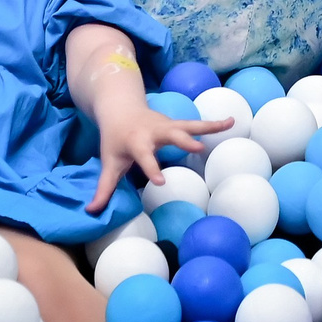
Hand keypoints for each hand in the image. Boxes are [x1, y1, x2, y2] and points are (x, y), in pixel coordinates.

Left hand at [89, 107, 232, 211]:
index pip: (144, 157)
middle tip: (198, 149)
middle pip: (171, 135)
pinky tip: (230, 122)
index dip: (151, 168)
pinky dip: (213, 124)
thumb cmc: (115, 141)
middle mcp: (154, 131)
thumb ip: (104, 188)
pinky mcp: (176, 123)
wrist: (120, 109)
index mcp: (137, 142)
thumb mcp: (108, 163)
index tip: (160, 181)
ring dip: (207, 126)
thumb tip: (91, 212)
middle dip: (183, 141)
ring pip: (189, 125)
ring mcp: (167, 125)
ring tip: (228, 124)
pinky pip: (196, 124)